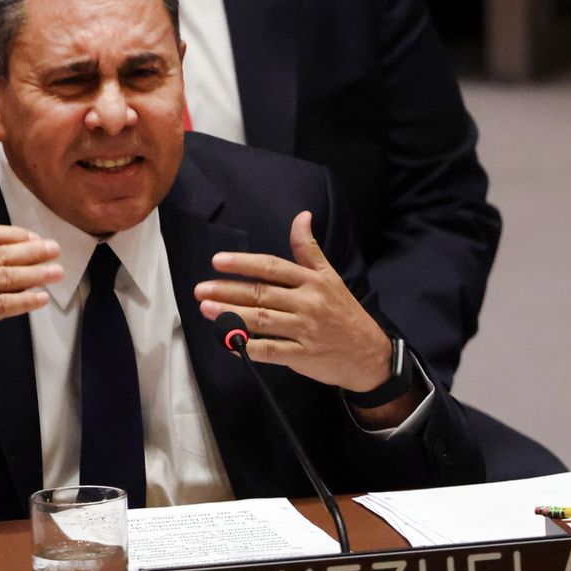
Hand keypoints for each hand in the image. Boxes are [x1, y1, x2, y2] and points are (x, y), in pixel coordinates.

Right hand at [0, 186, 62, 412]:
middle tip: (55, 250)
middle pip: (1, 255)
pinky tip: (40, 298)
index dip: (13, 235)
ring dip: (35, 275)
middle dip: (33, 252)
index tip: (33, 237)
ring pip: (6, 278)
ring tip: (57, 272)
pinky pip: (1, 306)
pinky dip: (23, 301)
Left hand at [194, 211, 389, 392]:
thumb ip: (308, 249)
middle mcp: (308, 303)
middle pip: (262, 294)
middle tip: (200, 290)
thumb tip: (302, 215)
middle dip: (228, 291)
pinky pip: (271, 351)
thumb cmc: (343, 311)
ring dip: (231, 316)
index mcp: (312, 281)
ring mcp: (305, 330)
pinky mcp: (303, 356)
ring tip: (206, 310)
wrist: (369, 353)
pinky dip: (248, 347)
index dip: (244, 263)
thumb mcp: (330, 276)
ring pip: (262, 321)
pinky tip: (228, 343)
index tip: (217, 261)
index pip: (272, 268)